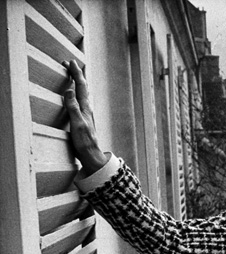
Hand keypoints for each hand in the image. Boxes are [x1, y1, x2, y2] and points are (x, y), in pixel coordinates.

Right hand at [62, 60, 107, 174]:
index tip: (70, 62)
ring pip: (82, 93)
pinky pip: (80, 100)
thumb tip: (68, 89)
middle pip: (82, 87)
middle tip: (69, 63)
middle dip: (76, 74)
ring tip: (73, 74)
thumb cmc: (84, 141)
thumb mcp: (76, 123)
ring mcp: (86, 113)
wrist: (91, 154)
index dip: (75, 73)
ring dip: (77, 82)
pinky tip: (76, 96)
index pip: (80, 86)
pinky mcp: (83, 119)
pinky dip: (76, 93)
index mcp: (85, 107)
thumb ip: (72, 107)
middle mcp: (87, 108)